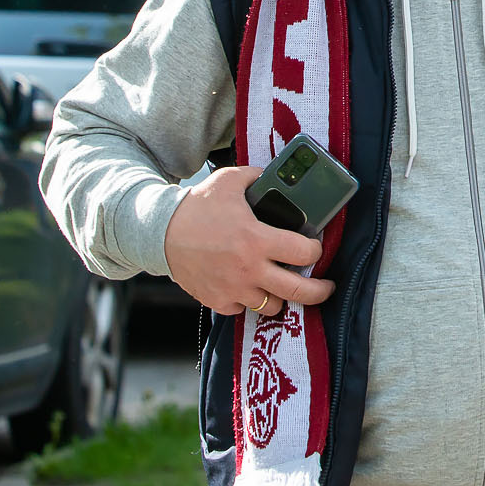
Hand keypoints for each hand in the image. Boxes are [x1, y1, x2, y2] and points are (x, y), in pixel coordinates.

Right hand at [163, 166, 334, 318]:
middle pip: (299, 292)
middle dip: (320, 292)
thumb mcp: (230, 181)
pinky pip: (243, 310)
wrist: (158, 232)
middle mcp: (248, 269)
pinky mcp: (216, 300)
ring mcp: (232, 288)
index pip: (305, 254)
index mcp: (257, 240)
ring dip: (281, 296)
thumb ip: (258, 177)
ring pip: (272, 306)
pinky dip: (249, 301)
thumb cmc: (196, 207)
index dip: (316, 250)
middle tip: (326, 287)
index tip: (314, 247)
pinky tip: (250, 287)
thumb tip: (278, 175)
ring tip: (282, 285)